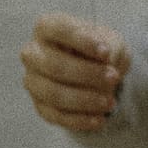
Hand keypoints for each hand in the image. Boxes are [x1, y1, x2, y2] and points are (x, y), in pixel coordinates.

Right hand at [20, 13, 130, 132]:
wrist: (98, 69)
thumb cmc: (100, 48)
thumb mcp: (112, 41)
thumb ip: (109, 47)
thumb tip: (105, 62)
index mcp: (47, 27)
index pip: (57, 30)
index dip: (81, 42)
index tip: (105, 52)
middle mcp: (33, 53)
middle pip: (53, 65)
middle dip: (86, 74)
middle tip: (113, 78)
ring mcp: (33, 81)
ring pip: (53, 94)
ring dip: (84, 100)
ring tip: (110, 102)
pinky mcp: (40, 105)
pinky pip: (56, 116)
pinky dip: (79, 119)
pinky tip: (99, 119)